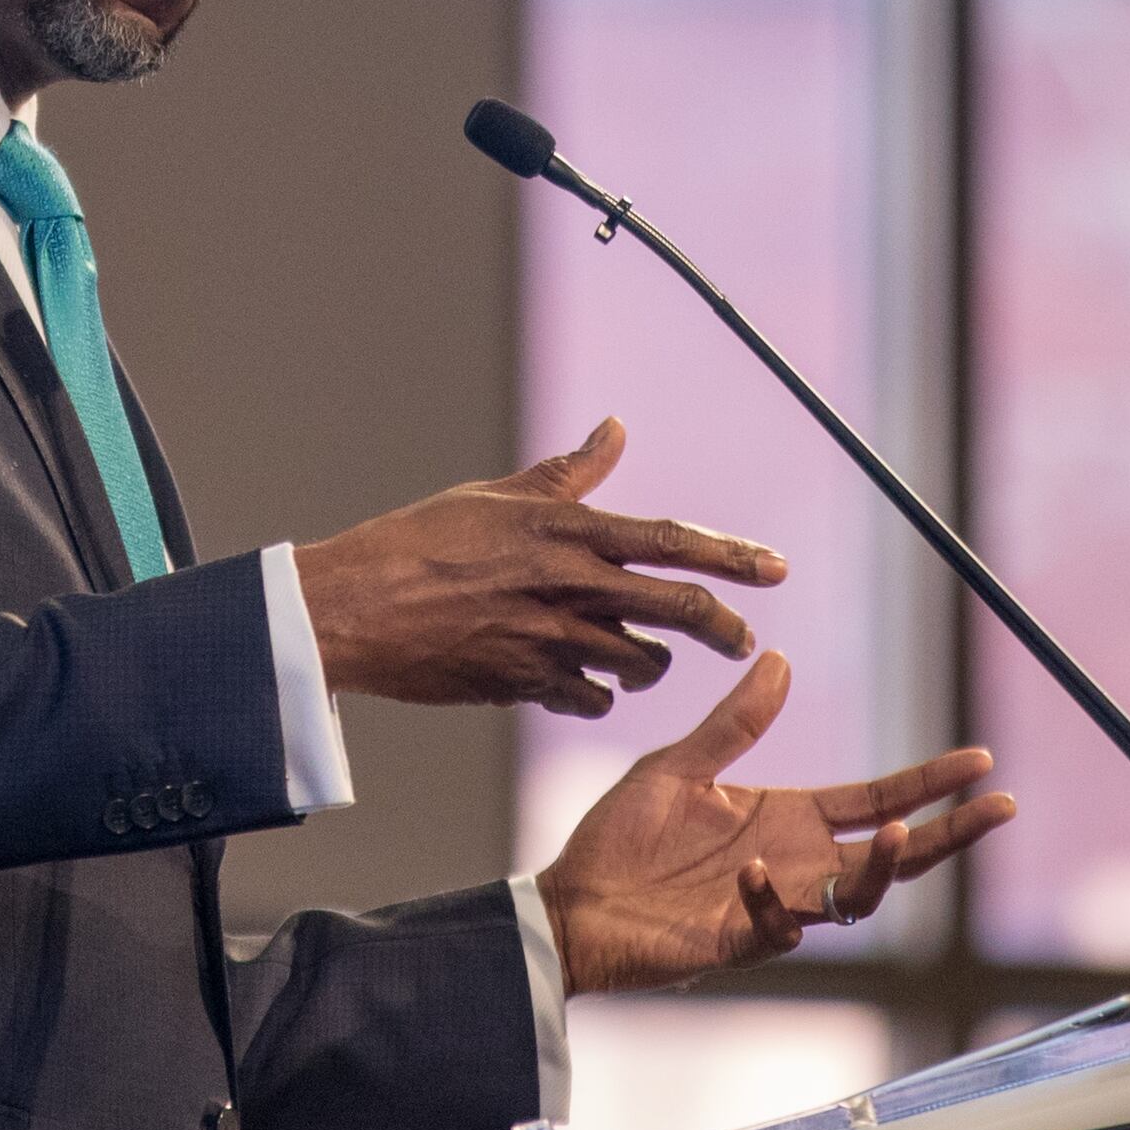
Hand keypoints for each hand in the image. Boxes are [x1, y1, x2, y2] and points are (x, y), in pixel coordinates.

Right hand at [293, 419, 784, 716]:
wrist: (352, 608)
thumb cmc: (416, 543)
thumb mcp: (494, 496)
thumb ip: (566, 474)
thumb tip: (615, 430)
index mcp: (565, 529)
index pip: (670, 537)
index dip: (731, 553)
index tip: (777, 569)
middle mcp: (567, 584)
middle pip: (678, 607)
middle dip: (723, 627)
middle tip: (745, 640)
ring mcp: (549, 639)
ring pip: (640, 664)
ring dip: (649, 664)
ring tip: (639, 658)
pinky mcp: (524, 684)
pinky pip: (589, 699)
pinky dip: (595, 695)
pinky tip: (579, 683)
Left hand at [535, 653, 1017, 996]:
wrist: (569, 903)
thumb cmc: (622, 839)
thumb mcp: (680, 765)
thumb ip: (734, 723)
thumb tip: (778, 659)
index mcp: (789, 819)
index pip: (878, 798)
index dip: (930, 783)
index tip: (980, 762)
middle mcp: (797, 863)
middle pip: (895, 851)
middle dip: (950, 831)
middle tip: (999, 806)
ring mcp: (774, 906)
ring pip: (857, 897)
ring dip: (881, 867)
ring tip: (895, 831)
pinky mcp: (736, 941)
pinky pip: (777, 927)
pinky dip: (774, 900)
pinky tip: (755, 869)